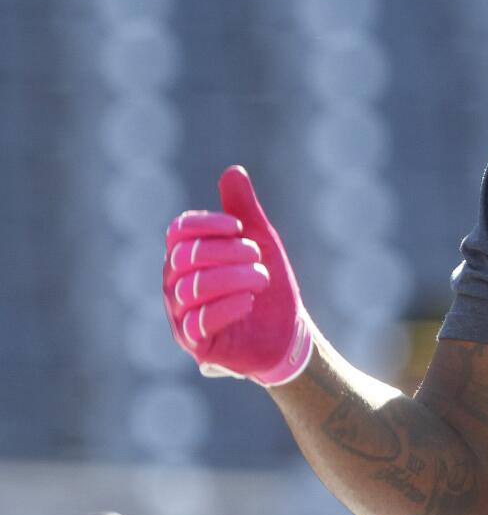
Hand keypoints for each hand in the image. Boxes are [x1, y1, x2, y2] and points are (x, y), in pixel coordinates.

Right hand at [163, 165, 312, 386]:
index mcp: (185, 256)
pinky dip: (228, 307)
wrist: (286, 332)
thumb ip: (243, 210)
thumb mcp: (260, 242)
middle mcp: (174, 284)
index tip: (239, 227)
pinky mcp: (195, 343)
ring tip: (262, 278)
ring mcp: (180, 315)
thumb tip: (233, 170)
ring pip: (193, 287)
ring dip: (234, 278)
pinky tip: (250, 301)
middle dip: (227, 252)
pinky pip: (200, 322)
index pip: (178, 231)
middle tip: (258, 256)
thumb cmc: (266, 285)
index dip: (207, 224)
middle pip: (185, 256)